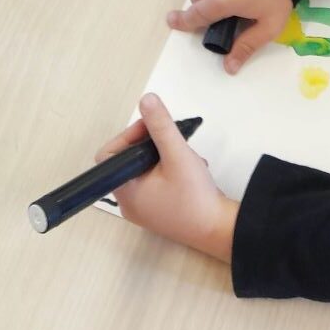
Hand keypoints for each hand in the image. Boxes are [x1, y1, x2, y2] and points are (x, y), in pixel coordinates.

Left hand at [98, 94, 238, 261]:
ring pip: (145, 170)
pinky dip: (170, 169)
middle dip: (151, 144)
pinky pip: (155, 182)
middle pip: (129, 160)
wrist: (219, 229)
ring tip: (184, 155)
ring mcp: (145, 209)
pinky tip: (190, 168)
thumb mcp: (177, 154)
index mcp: (126, 191)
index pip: (110, 156)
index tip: (150, 128)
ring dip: (164, 155)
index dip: (128, 136)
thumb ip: (160, 125)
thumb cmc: (195, 198)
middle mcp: (130, 203)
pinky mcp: (160, 210)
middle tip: (170, 138)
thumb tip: (146, 101)